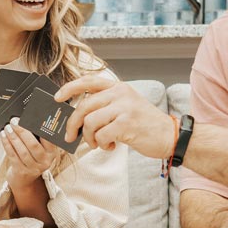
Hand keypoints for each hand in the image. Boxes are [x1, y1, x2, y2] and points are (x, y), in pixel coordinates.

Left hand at [0, 120, 60, 186]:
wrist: (25, 178)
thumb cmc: (32, 156)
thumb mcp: (40, 148)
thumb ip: (37, 136)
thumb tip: (26, 119)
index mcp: (52, 152)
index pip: (48, 139)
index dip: (39, 129)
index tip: (30, 119)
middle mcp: (45, 161)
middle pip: (33, 145)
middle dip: (22, 132)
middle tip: (14, 122)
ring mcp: (33, 168)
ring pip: (22, 151)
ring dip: (13, 138)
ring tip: (8, 128)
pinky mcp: (21, 171)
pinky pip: (13, 156)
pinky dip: (7, 144)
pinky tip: (3, 136)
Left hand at [55, 74, 174, 157]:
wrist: (169, 136)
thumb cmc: (145, 124)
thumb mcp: (126, 106)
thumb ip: (106, 106)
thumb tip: (78, 115)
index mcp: (118, 87)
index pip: (88, 81)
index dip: (69, 88)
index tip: (57, 98)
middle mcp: (120, 94)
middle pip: (84, 106)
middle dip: (73, 124)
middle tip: (71, 136)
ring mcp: (124, 108)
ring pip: (89, 122)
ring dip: (89, 138)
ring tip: (98, 143)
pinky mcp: (126, 124)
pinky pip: (100, 135)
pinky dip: (101, 144)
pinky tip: (110, 146)